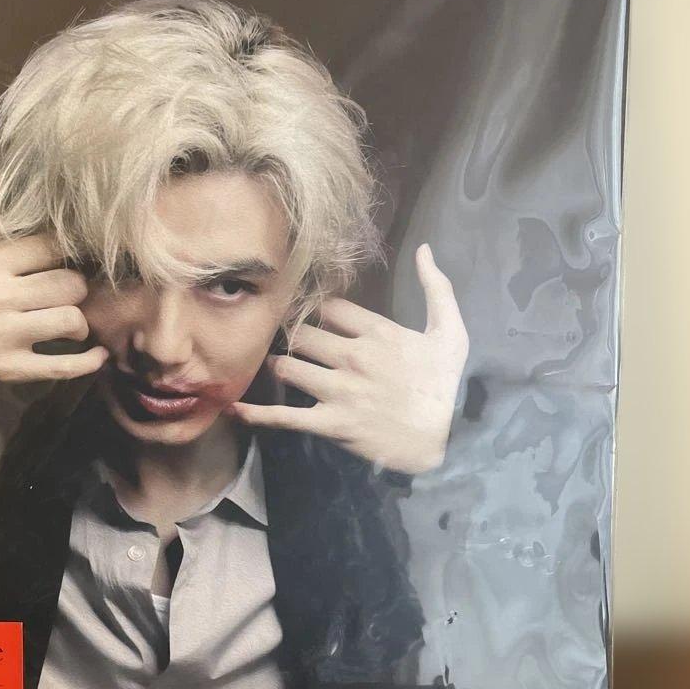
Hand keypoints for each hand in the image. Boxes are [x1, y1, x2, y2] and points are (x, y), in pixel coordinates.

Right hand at [0, 177, 107, 421]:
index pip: (51, 247)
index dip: (68, 249)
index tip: (70, 255)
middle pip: (69, 284)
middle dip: (75, 285)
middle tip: (68, 289)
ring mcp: (4, 337)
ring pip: (71, 320)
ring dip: (77, 321)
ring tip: (68, 318)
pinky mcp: (9, 370)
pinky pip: (62, 366)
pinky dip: (86, 362)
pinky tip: (97, 355)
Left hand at [228, 244, 468, 474]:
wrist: (449, 439)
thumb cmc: (446, 384)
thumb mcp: (452, 331)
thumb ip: (437, 287)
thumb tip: (424, 249)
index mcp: (377, 332)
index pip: (328, 307)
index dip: (312, 305)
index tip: (303, 307)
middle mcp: (353, 357)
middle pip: (301, 334)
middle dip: (287, 332)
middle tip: (277, 333)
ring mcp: (339, 391)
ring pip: (288, 367)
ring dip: (278, 364)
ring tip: (275, 362)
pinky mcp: (330, 423)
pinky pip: (285, 417)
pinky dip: (258, 414)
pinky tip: (236, 409)